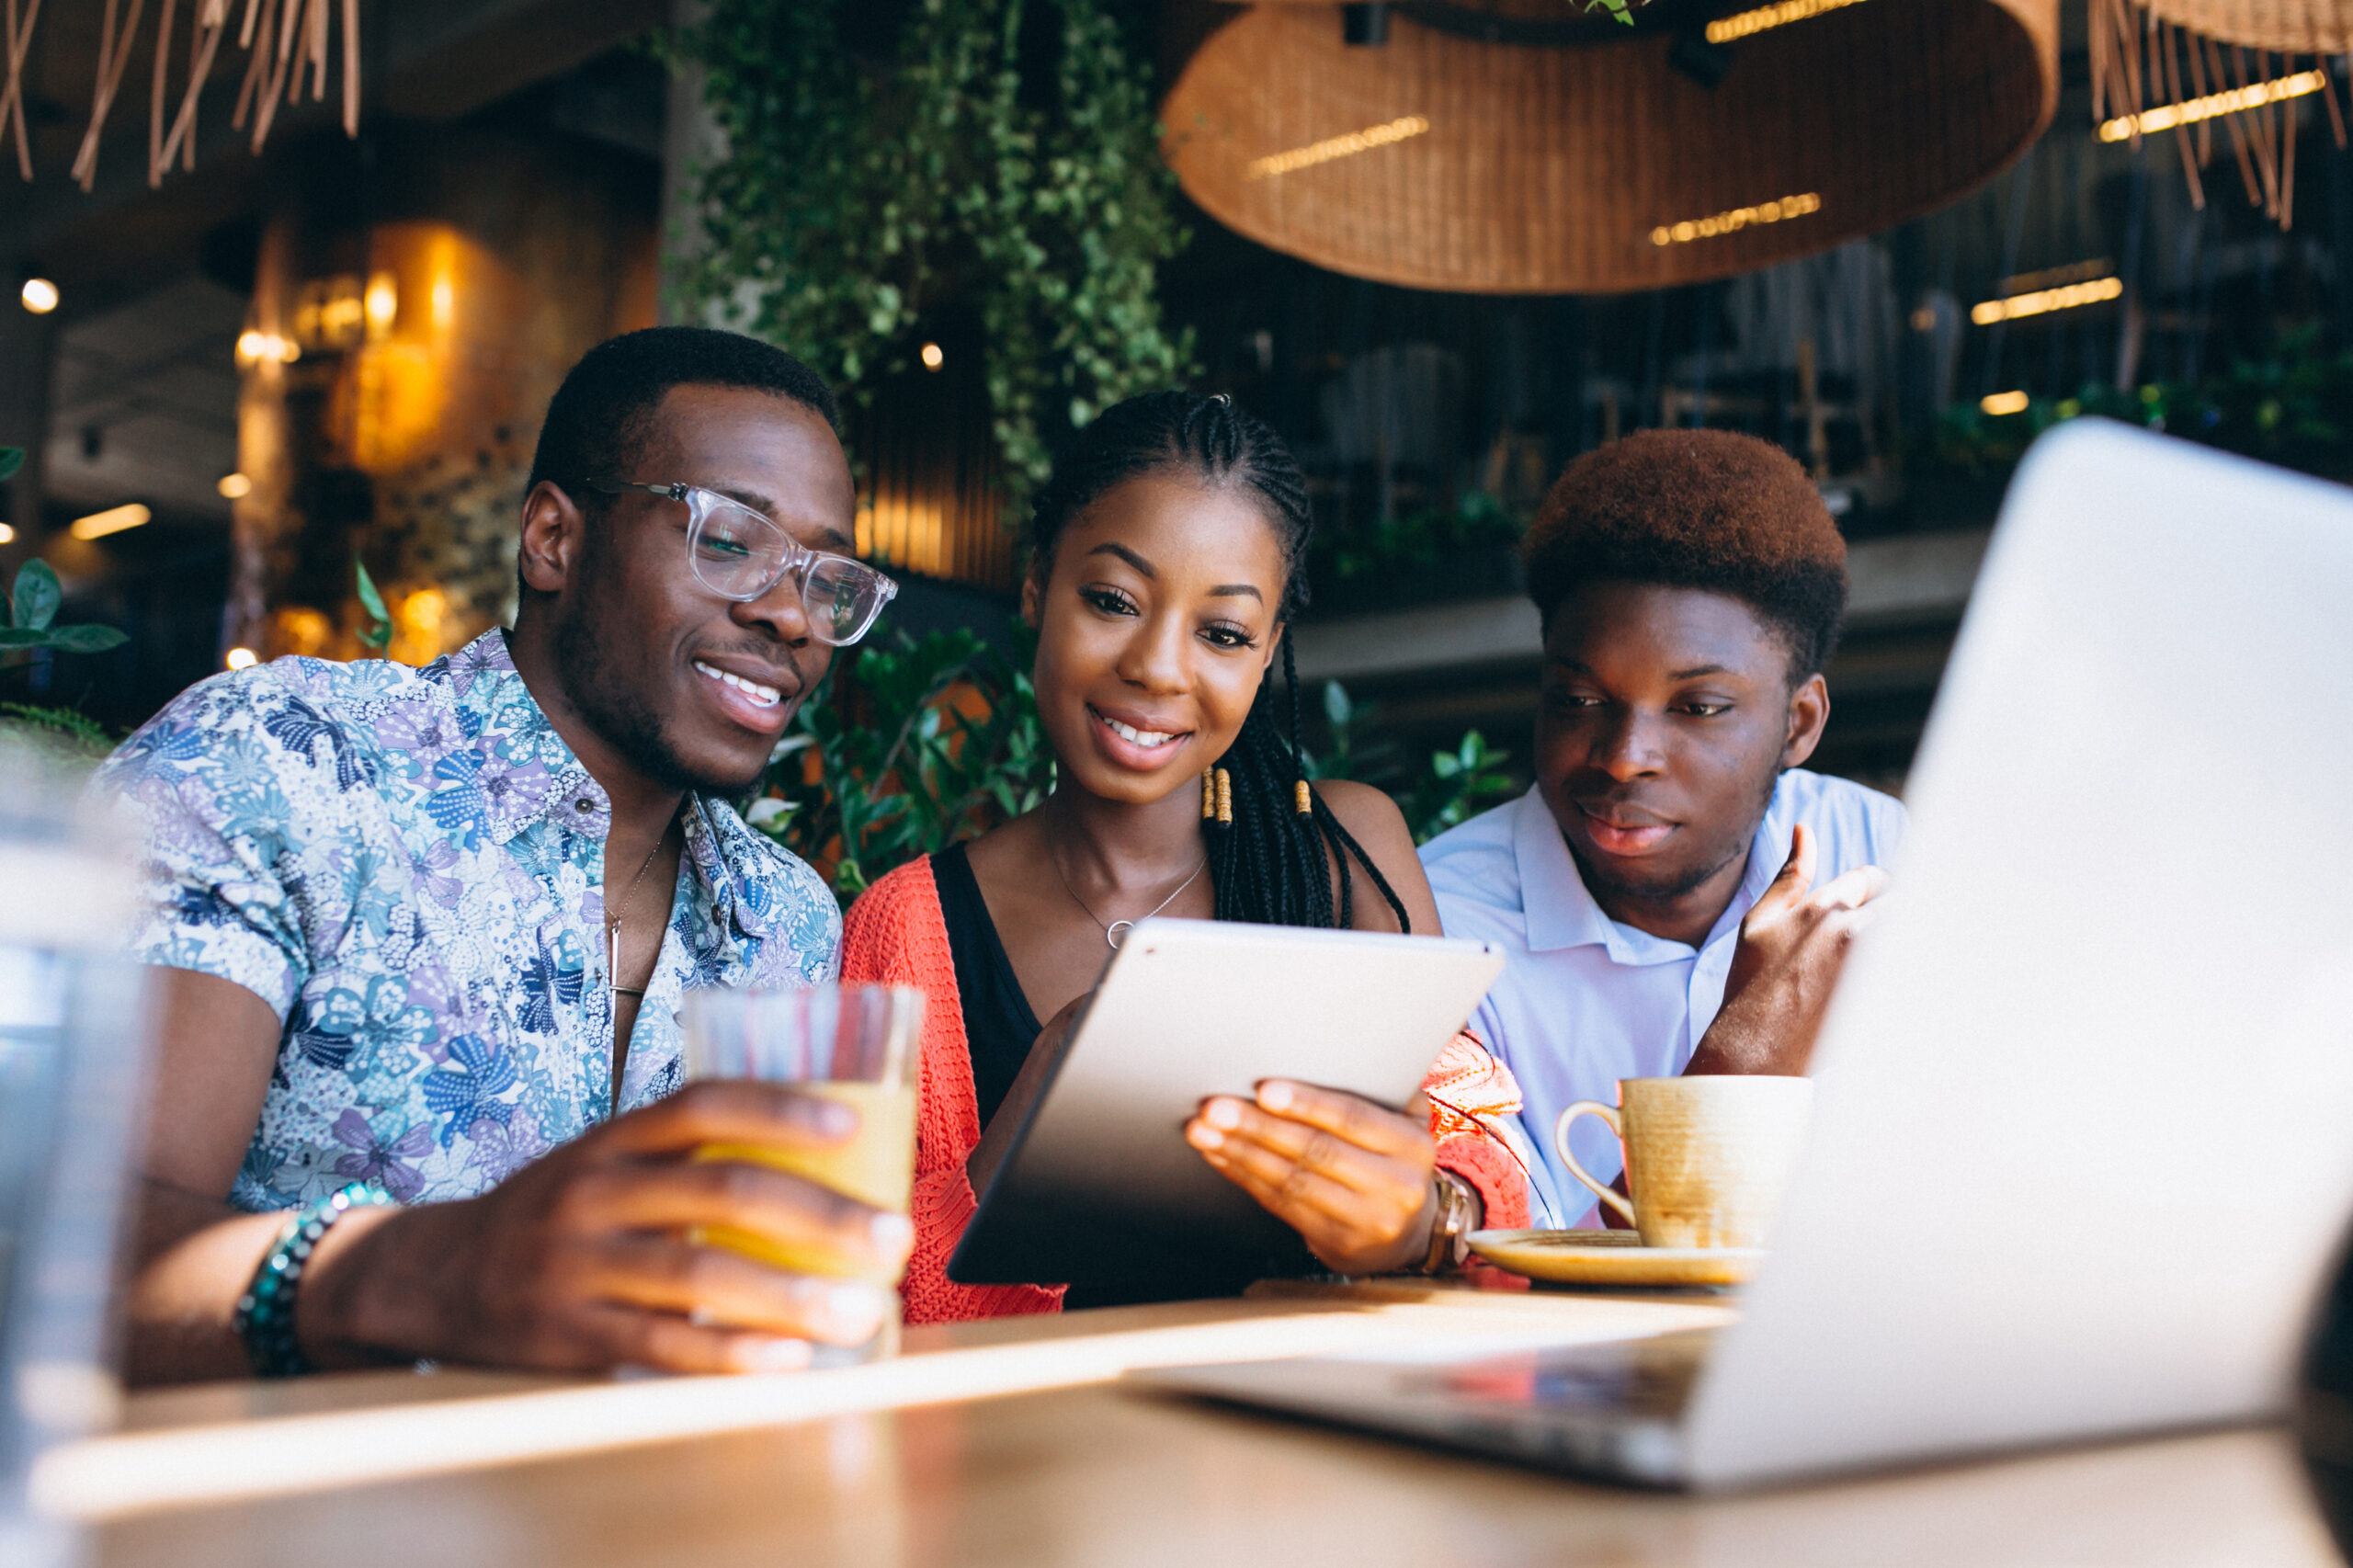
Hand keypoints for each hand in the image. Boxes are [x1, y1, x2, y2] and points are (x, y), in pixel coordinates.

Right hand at [300, 1081, 915, 1374]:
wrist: (431, 1275)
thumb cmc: (559, 1216)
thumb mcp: (607, 1165)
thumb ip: (688, 1163)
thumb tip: (825, 1172)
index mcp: (613, 1138)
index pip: (704, 1105)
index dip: (780, 1110)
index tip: (854, 1127)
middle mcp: (593, 1190)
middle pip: (721, 1192)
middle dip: (819, 1216)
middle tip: (891, 1239)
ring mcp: (575, 1263)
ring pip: (699, 1274)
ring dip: (792, 1297)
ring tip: (861, 1313)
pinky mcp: (566, 1333)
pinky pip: (660, 1344)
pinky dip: (729, 1353)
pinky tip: (787, 1362)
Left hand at [1184, 1081, 1438, 1275]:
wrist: (1409, 1233)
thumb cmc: (1393, 1158)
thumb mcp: (1405, 1123)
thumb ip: (1379, 1090)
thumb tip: (1327, 1045)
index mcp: (1413, 1146)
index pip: (1353, 1119)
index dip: (1306, 1103)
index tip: (1264, 1089)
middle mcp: (1396, 1186)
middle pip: (1316, 1151)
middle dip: (1259, 1127)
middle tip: (1215, 1108)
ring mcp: (1367, 1221)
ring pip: (1292, 1181)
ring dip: (1240, 1153)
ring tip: (1203, 1131)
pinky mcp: (1337, 1245)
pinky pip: (1282, 1205)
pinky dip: (1245, 1177)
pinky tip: (1220, 1157)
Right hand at [1689, 822, 1888, 1076]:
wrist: (1755, 1050)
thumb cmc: (1751, 984)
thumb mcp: (1761, 921)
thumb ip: (1790, 875)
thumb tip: (1804, 828)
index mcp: (1823, 905)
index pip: (1872, 878)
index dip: (1874, 890)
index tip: (1870, 907)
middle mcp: (1852, 930)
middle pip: (1903, 902)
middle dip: (1896, 913)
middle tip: (1881, 938)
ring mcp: (1871, 966)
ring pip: (1912, 934)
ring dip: (1905, 943)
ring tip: (1889, 963)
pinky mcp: (1884, 997)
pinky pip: (1915, 972)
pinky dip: (1911, 975)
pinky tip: (1894, 989)